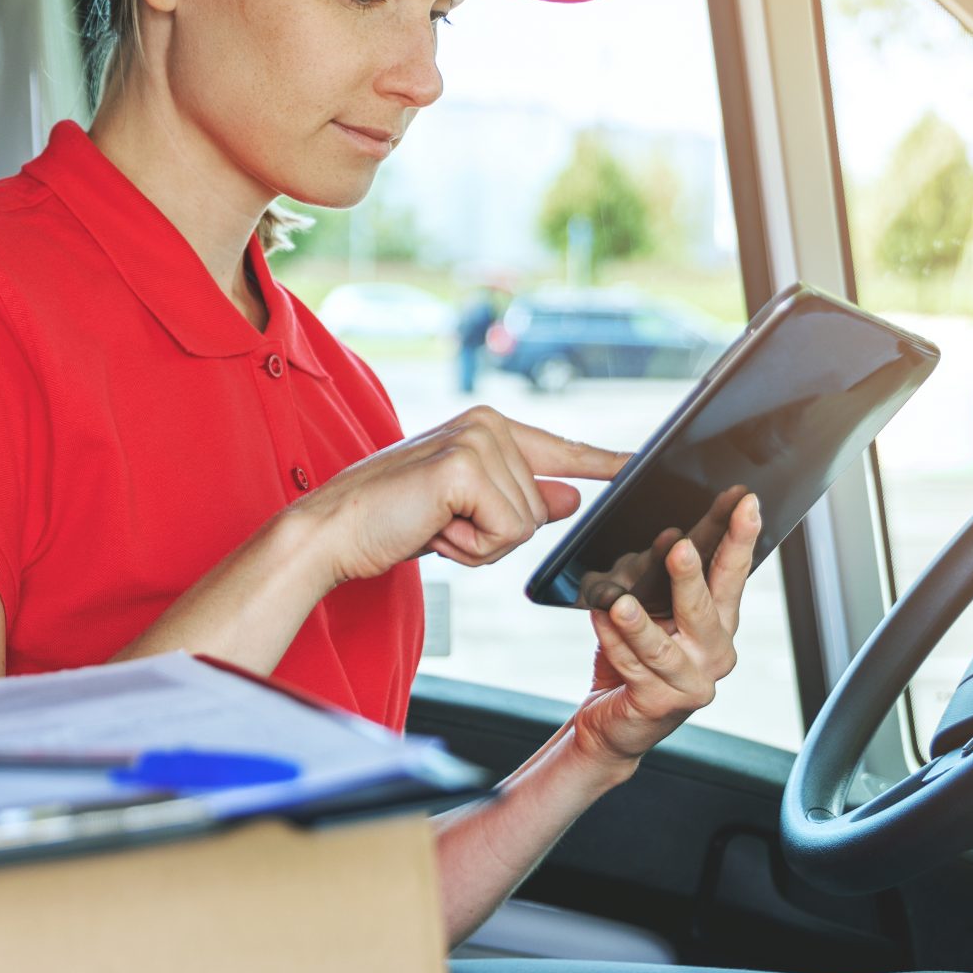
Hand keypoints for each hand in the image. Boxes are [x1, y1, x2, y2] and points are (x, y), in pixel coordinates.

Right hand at [292, 405, 628, 587]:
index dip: (603, 462)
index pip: (560, 448)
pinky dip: (471, 547)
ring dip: (481, 544)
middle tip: (443, 526)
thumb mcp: (466, 515)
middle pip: (542, 508)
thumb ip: (520, 502)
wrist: (332, 532)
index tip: (641, 463)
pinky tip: (435, 528)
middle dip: (495, 537)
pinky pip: (507, 531)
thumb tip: (572, 497)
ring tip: (435, 525)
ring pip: (527, 524)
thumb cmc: (390, 522)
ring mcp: (478, 439)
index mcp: (489, 428)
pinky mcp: (466, 465)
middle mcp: (488, 424)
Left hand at [575, 490, 760, 771]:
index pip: (734, 572)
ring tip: (621, 603)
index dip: (741, 537)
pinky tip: (600, 621)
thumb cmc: (639, 657)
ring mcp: (692, 683)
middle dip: (690, 578)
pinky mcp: (661, 705)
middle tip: (679, 548)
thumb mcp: (654, 609)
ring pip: (663, 648)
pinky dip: (613, 643)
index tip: (745, 502)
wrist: (619, 720)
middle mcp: (714, 653)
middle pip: (706, 609)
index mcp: (719, 622)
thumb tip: (668, 539)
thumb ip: (662, 577)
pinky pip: (633, 669)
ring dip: (640, 624)